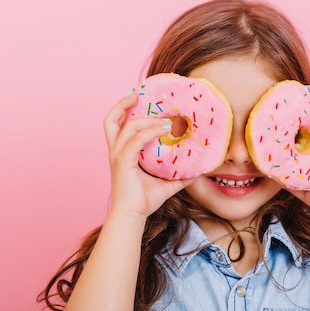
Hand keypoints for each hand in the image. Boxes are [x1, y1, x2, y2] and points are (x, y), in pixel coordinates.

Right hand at [103, 92, 193, 221]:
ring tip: (165, 118)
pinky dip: (149, 132)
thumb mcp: (166, 185)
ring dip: (147, 119)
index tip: (140, 99)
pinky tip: (163, 130)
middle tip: (138, 94)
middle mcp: (116, 151)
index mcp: (121, 152)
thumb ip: (180, 176)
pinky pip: (135, 140)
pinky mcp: (123, 162)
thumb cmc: (143, 201)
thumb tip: (198, 171)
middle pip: (111, 120)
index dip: (125, 109)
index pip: (118, 125)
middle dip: (123, 104)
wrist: (132, 217)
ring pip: (127, 126)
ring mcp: (118, 155)